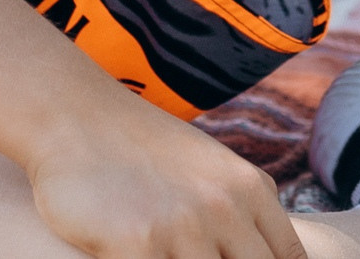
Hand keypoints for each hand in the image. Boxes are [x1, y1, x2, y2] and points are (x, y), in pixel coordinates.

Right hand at [25, 99, 307, 258]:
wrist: (74, 116)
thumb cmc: (138, 148)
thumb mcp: (209, 166)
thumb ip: (241, 205)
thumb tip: (270, 252)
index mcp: (249, 189)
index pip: (286, 258)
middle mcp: (224, 207)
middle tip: (192, 257)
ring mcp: (183, 226)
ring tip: (164, 254)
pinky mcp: (138, 243)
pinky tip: (128, 258)